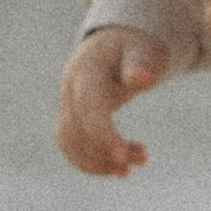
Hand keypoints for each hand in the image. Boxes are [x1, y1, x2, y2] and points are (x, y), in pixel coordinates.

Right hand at [57, 26, 170, 174]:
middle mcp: (70, 88)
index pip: (88, 107)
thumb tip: (144, 79)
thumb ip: (140, 63)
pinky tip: (120, 167)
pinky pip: (72, 146)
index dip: (103, 134)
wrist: (115, 43)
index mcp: (86, 69)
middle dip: (104, 151)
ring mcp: (67, 104)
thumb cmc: (134, 46)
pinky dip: (92, 162)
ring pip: (70, 142)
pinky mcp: (72, 118)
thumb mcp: (142, 49)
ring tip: (135, 165)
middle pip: (76, 128)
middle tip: (142, 159)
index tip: (124, 157)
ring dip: (99, 161)